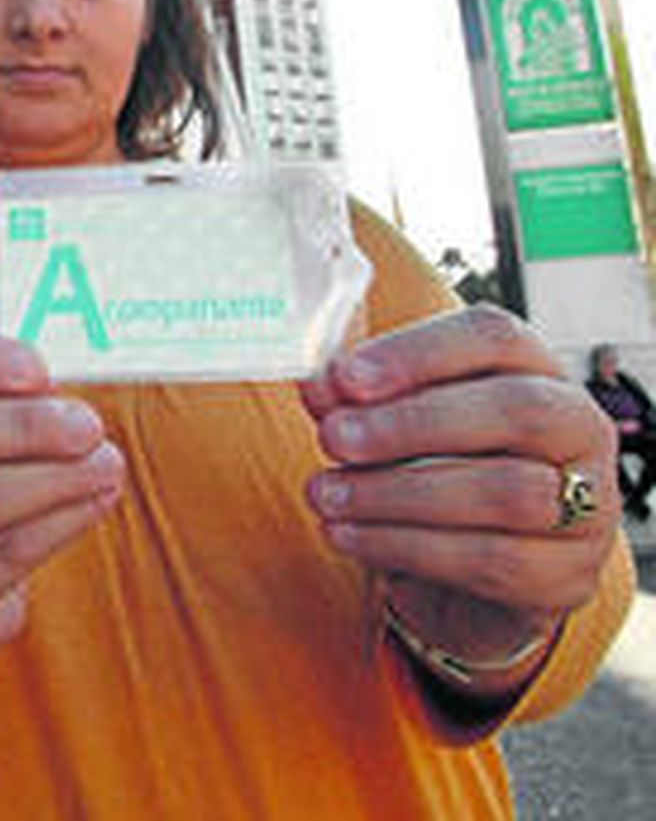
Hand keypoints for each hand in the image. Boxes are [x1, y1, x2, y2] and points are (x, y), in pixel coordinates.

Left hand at [302, 305, 620, 675]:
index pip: (494, 336)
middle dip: (412, 423)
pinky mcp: (567, 575)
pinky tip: (349, 536)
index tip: (346, 377)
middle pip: (515, 409)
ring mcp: (590, 506)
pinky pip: (490, 560)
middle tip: (333, 439)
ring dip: (398, 493)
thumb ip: (357, 401)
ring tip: (327, 494)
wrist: (467, 572)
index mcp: (534, 368)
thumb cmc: (432, 469)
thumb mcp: (392, 424)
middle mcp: (578, 428)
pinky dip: (405, 546)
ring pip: (505, 492)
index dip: (419, 352)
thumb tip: (320, 385)